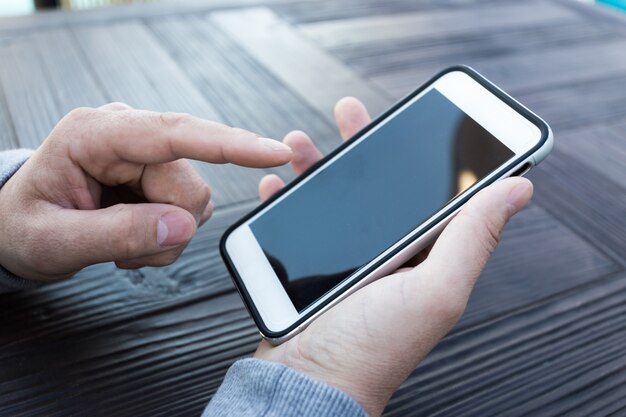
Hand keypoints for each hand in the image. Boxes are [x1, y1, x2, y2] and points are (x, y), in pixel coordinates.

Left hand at [0, 103, 291, 280]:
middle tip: (124, 248)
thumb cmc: (23, 226)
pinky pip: (189, 213)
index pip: (175, 133)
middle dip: (166, 227)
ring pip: (195, 203)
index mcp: (96, 134)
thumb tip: (183, 226)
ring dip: (166, 235)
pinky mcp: (158, 176)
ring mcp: (146, 157)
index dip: (229, 143)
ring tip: (122, 242)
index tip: (273, 151)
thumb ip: (117, 233)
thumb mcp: (55, 240)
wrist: (17, 228)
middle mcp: (128, 136)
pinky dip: (166, 237)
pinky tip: (132, 237)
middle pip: (190, 185)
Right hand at [255, 97, 532, 415]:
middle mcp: (389, 252)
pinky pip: (300, 219)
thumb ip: (472, 238)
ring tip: (299, 142)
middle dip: (362, 144)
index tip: (420, 119)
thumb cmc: (372, 348)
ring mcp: (349, 257)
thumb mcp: (436, 290)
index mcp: (425, 255)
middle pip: (379, 185)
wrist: (308, 380)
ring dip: (318, 164)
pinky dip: (288, 197)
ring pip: (335, 196)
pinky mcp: (312, 264)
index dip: (428, 151)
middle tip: (349, 112)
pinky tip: (276, 185)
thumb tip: (518, 189)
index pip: (433, 192)